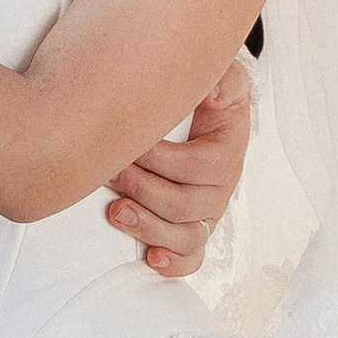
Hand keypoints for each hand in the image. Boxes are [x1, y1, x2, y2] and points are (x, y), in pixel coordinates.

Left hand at [106, 53, 253, 277]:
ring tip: (116, 212)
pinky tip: (151, 257)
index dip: (162, 159)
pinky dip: (173, 263)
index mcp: (228, 148)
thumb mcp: (217, 75)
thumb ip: (219, 80)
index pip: (200, 165)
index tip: (129, 145)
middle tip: (109, 172)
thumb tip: (210, 92)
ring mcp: (207, 211)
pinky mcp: (193, 229)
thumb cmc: (201, 92)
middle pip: (186, 204)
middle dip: (143, 189)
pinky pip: (191, 257)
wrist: (196, 107)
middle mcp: (221, 186)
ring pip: (187, 235)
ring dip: (149, 227)